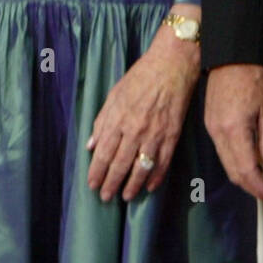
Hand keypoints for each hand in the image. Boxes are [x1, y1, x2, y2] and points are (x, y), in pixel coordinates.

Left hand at [86, 20, 200, 202]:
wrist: (171, 64)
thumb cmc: (141, 76)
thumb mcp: (115, 93)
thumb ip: (102, 120)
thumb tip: (90, 144)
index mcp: (118, 119)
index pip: (103, 153)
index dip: (96, 172)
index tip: (92, 184)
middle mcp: (135, 130)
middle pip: (119, 165)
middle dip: (110, 184)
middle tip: (105, 197)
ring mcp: (155, 135)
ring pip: (140, 169)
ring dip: (132, 186)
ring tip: (125, 196)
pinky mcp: (172, 135)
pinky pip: (163, 162)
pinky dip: (156, 177)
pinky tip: (149, 186)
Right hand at [204, 63, 262, 203]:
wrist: (235, 53)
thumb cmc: (254, 74)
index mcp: (234, 129)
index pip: (247, 171)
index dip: (261, 188)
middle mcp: (218, 131)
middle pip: (234, 172)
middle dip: (253, 187)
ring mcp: (211, 126)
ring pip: (226, 163)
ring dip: (244, 176)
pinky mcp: (211, 121)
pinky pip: (222, 150)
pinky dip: (236, 162)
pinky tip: (250, 162)